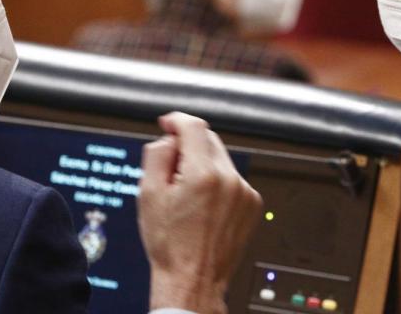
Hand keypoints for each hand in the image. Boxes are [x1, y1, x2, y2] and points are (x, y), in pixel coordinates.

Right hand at [138, 112, 262, 313]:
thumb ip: (156, 155)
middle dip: (188, 146)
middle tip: (170, 170)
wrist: (193, 280)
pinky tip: (203, 206)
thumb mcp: (148, 195)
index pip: (194, 126)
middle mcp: (230, 180)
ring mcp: (245, 193)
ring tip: (186, 196)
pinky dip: (218, 183)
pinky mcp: (252, 205)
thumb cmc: (170, 245)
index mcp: (203, 175)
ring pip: (220, 160)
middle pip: (208, 140)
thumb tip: (169, 137)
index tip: (167, 124)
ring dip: (203, 165)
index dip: (176, 120)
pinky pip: (232, 179)